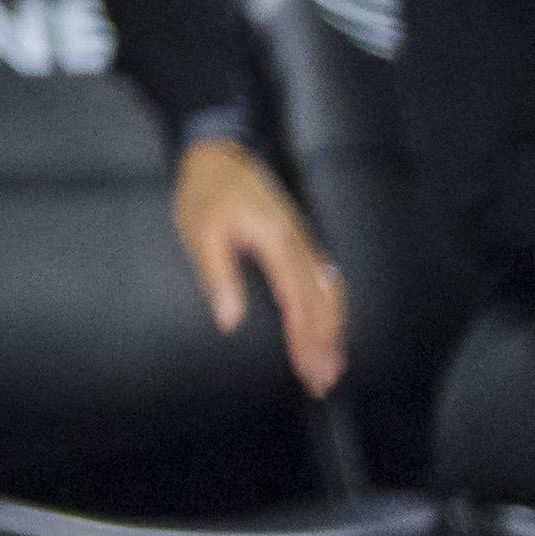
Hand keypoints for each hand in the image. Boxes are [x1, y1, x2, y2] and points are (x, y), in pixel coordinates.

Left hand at [173, 138, 345, 397]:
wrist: (219, 153)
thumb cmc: (206, 193)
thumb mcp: (200, 232)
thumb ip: (217, 276)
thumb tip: (230, 320)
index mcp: (276, 241)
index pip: (297, 300)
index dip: (304, 338)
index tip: (307, 369)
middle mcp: (299, 242)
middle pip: (322, 301)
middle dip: (325, 344)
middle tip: (322, 382)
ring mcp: (304, 240)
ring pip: (331, 291)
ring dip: (334, 330)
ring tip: (332, 366)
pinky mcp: (301, 239)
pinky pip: (326, 278)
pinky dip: (332, 308)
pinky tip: (331, 328)